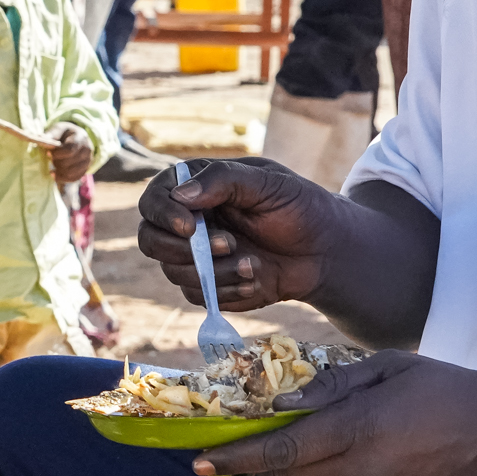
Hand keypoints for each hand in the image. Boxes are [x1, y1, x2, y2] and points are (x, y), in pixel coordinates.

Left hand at [49, 123, 92, 182]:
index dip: (57, 153)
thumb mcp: (59, 129)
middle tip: (51, 160)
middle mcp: (87, 150)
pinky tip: (55, 175)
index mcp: (81, 137)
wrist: (78, 139)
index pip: (70, 149)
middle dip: (57, 163)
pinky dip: (63, 178)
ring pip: (72, 172)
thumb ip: (51, 134)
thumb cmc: (65, 134)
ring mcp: (88, 161)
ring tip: (52, 169)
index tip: (48, 153)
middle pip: (70, 162)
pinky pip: (74, 178)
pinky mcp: (85, 169)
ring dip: (59, 172)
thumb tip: (41, 138)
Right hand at [136, 158, 344, 310]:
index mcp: (196, 188)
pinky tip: (256, 281)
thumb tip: (181, 195)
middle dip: (182, 249)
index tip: (189, 225)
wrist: (326, 252)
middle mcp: (188, 222)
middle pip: (150, 239)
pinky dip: (226, 291)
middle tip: (228, 245)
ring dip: (215, 272)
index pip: (154, 199)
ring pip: (174, 272)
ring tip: (254, 264)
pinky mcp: (209, 285)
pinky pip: (197, 295)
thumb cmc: (299, 207)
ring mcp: (196, 256)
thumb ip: (223, 180)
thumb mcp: (268, 183)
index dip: (163, 213)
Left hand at [193, 353, 476, 475]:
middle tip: (250, 443)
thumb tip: (282, 404)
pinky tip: (325, 473)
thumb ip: (332, 384)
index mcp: (360, 431)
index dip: (235, 458)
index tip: (198, 462)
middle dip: (260, 465)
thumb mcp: (389, 367)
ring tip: (291, 455)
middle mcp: (363, 475)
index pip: (281, 453)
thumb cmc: (449, 391)